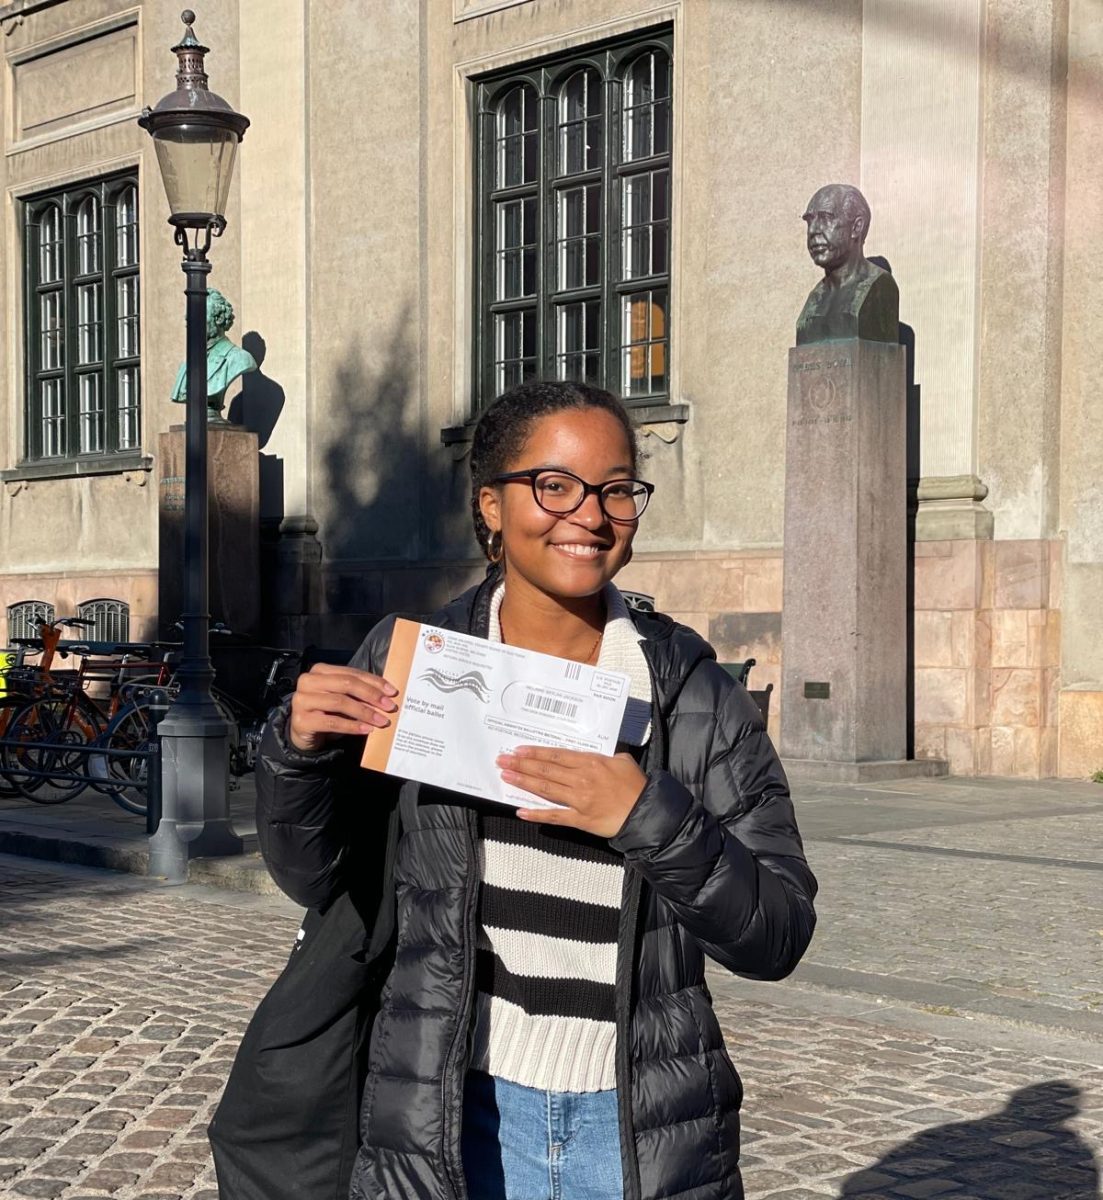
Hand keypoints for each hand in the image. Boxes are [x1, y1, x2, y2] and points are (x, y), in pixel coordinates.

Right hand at [288, 663, 398, 751]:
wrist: (304, 733)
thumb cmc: (327, 712)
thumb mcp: (343, 698)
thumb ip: (358, 693)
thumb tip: (387, 695)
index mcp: (320, 670)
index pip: (352, 673)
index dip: (374, 682)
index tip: (392, 692)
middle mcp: (308, 681)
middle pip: (346, 684)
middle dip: (371, 695)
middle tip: (389, 707)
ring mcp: (302, 700)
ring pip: (340, 702)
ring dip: (365, 712)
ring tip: (381, 721)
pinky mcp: (301, 720)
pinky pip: (332, 722)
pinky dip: (352, 726)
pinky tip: (366, 729)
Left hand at [497, 747, 646, 837]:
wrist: (646, 813)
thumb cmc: (637, 786)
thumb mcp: (622, 761)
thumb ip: (605, 756)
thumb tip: (594, 756)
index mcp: (591, 762)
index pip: (557, 755)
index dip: (536, 752)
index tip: (519, 750)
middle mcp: (581, 779)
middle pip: (546, 769)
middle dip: (522, 764)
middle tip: (503, 760)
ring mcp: (579, 800)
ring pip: (545, 788)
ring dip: (523, 781)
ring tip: (506, 776)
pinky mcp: (580, 819)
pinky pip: (555, 816)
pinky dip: (537, 814)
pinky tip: (520, 811)